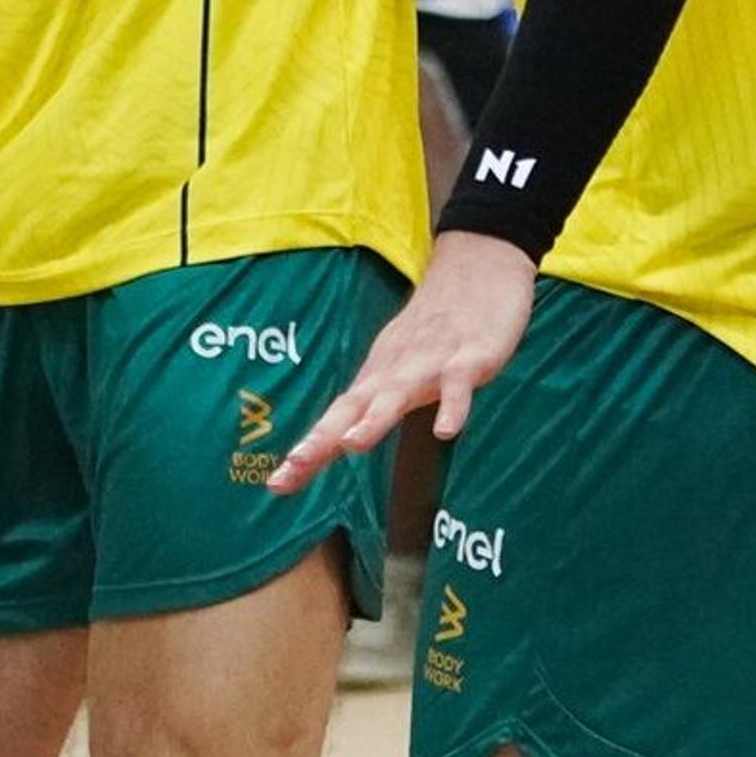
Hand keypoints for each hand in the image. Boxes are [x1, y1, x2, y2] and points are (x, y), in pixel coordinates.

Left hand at [268, 231, 536, 495]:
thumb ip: (377, 403)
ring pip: (397, 395)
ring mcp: (428, 364)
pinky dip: (452, 408)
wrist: (477, 272)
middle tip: (294, 466)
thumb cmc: (435, 329)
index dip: (308, 451)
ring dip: (374, 420)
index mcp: (376, 379)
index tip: (278, 484)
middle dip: (322, 439)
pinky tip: (446, 431)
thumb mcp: (399, 367)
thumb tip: (344, 439)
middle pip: (352, 409)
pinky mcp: (467, 359)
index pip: (334, 419)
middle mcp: (393, 372)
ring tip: (352, 445)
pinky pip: (458, 387)